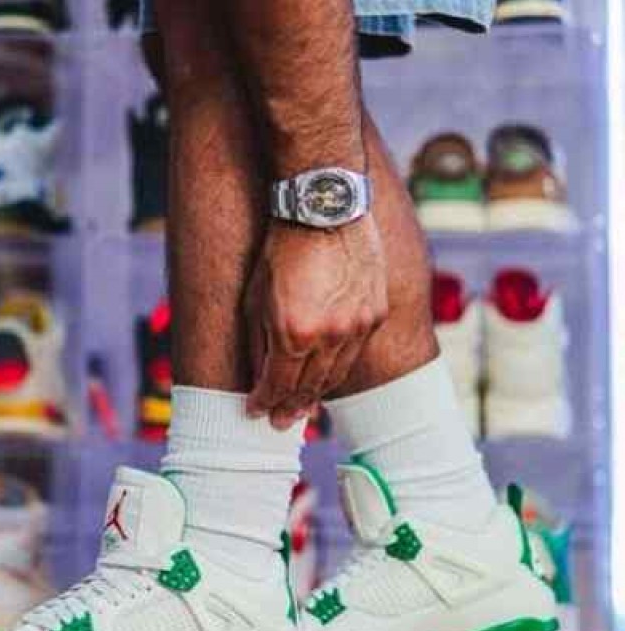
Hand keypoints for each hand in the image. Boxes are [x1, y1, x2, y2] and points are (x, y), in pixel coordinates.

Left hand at [245, 217, 387, 428]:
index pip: (278, 385)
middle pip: (309, 387)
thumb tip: (259, 381)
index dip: (264, 402)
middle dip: (291, 406)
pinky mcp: (376, 313)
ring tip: (303, 405)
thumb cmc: (281, 251)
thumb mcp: (255, 298)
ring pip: (336, 375)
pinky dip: (338, 366)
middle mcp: (329, 336)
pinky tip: (327, 373)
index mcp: (294, 334)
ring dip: (316, 393)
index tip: (255, 412)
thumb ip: (257, 344)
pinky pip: (355, 352)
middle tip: (281, 421)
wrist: (324, 210)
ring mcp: (357, 326)